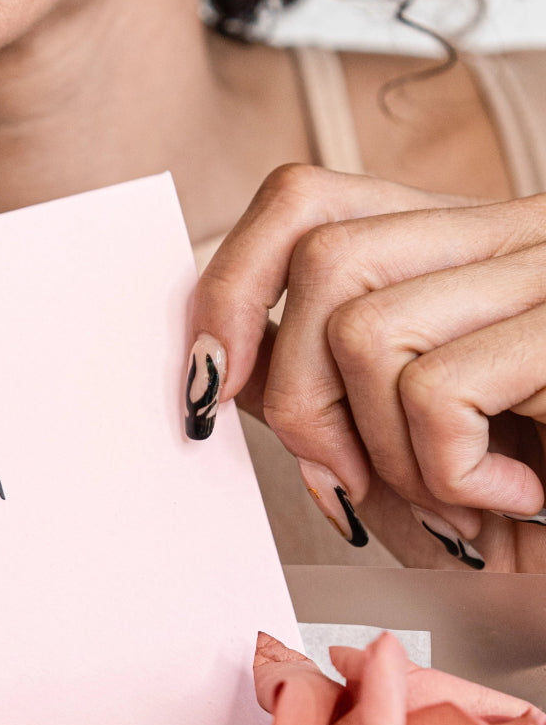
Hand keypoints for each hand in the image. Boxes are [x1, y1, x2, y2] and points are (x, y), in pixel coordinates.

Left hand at [185, 164, 545, 571]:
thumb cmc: (510, 523)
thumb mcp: (385, 445)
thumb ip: (310, 379)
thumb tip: (215, 350)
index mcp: (456, 248)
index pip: (303, 201)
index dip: (233, 287)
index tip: (211, 384)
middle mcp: (513, 233)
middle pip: (323, 260)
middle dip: (305, 399)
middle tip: (353, 480)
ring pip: (365, 327)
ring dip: (384, 451)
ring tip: (450, 497)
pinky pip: (436, 390)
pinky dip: (448, 476)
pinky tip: (511, 498)